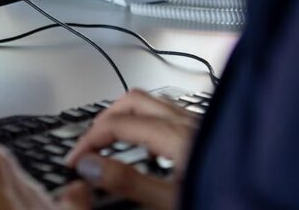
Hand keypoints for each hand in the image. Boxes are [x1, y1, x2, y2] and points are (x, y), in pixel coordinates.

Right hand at [64, 89, 200, 209]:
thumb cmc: (224, 199)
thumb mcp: (170, 199)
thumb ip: (129, 181)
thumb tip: (90, 165)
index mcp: (175, 135)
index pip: (117, 124)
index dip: (89, 140)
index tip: (74, 160)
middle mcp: (187, 121)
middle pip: (133, 100)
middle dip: (104, 120)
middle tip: (89, 145)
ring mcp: (199, 124)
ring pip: (153, 102)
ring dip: (126, 116)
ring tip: (111, 141)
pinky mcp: (207, 131)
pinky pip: (170, 113)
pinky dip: (148, 122)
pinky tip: (147, 148)